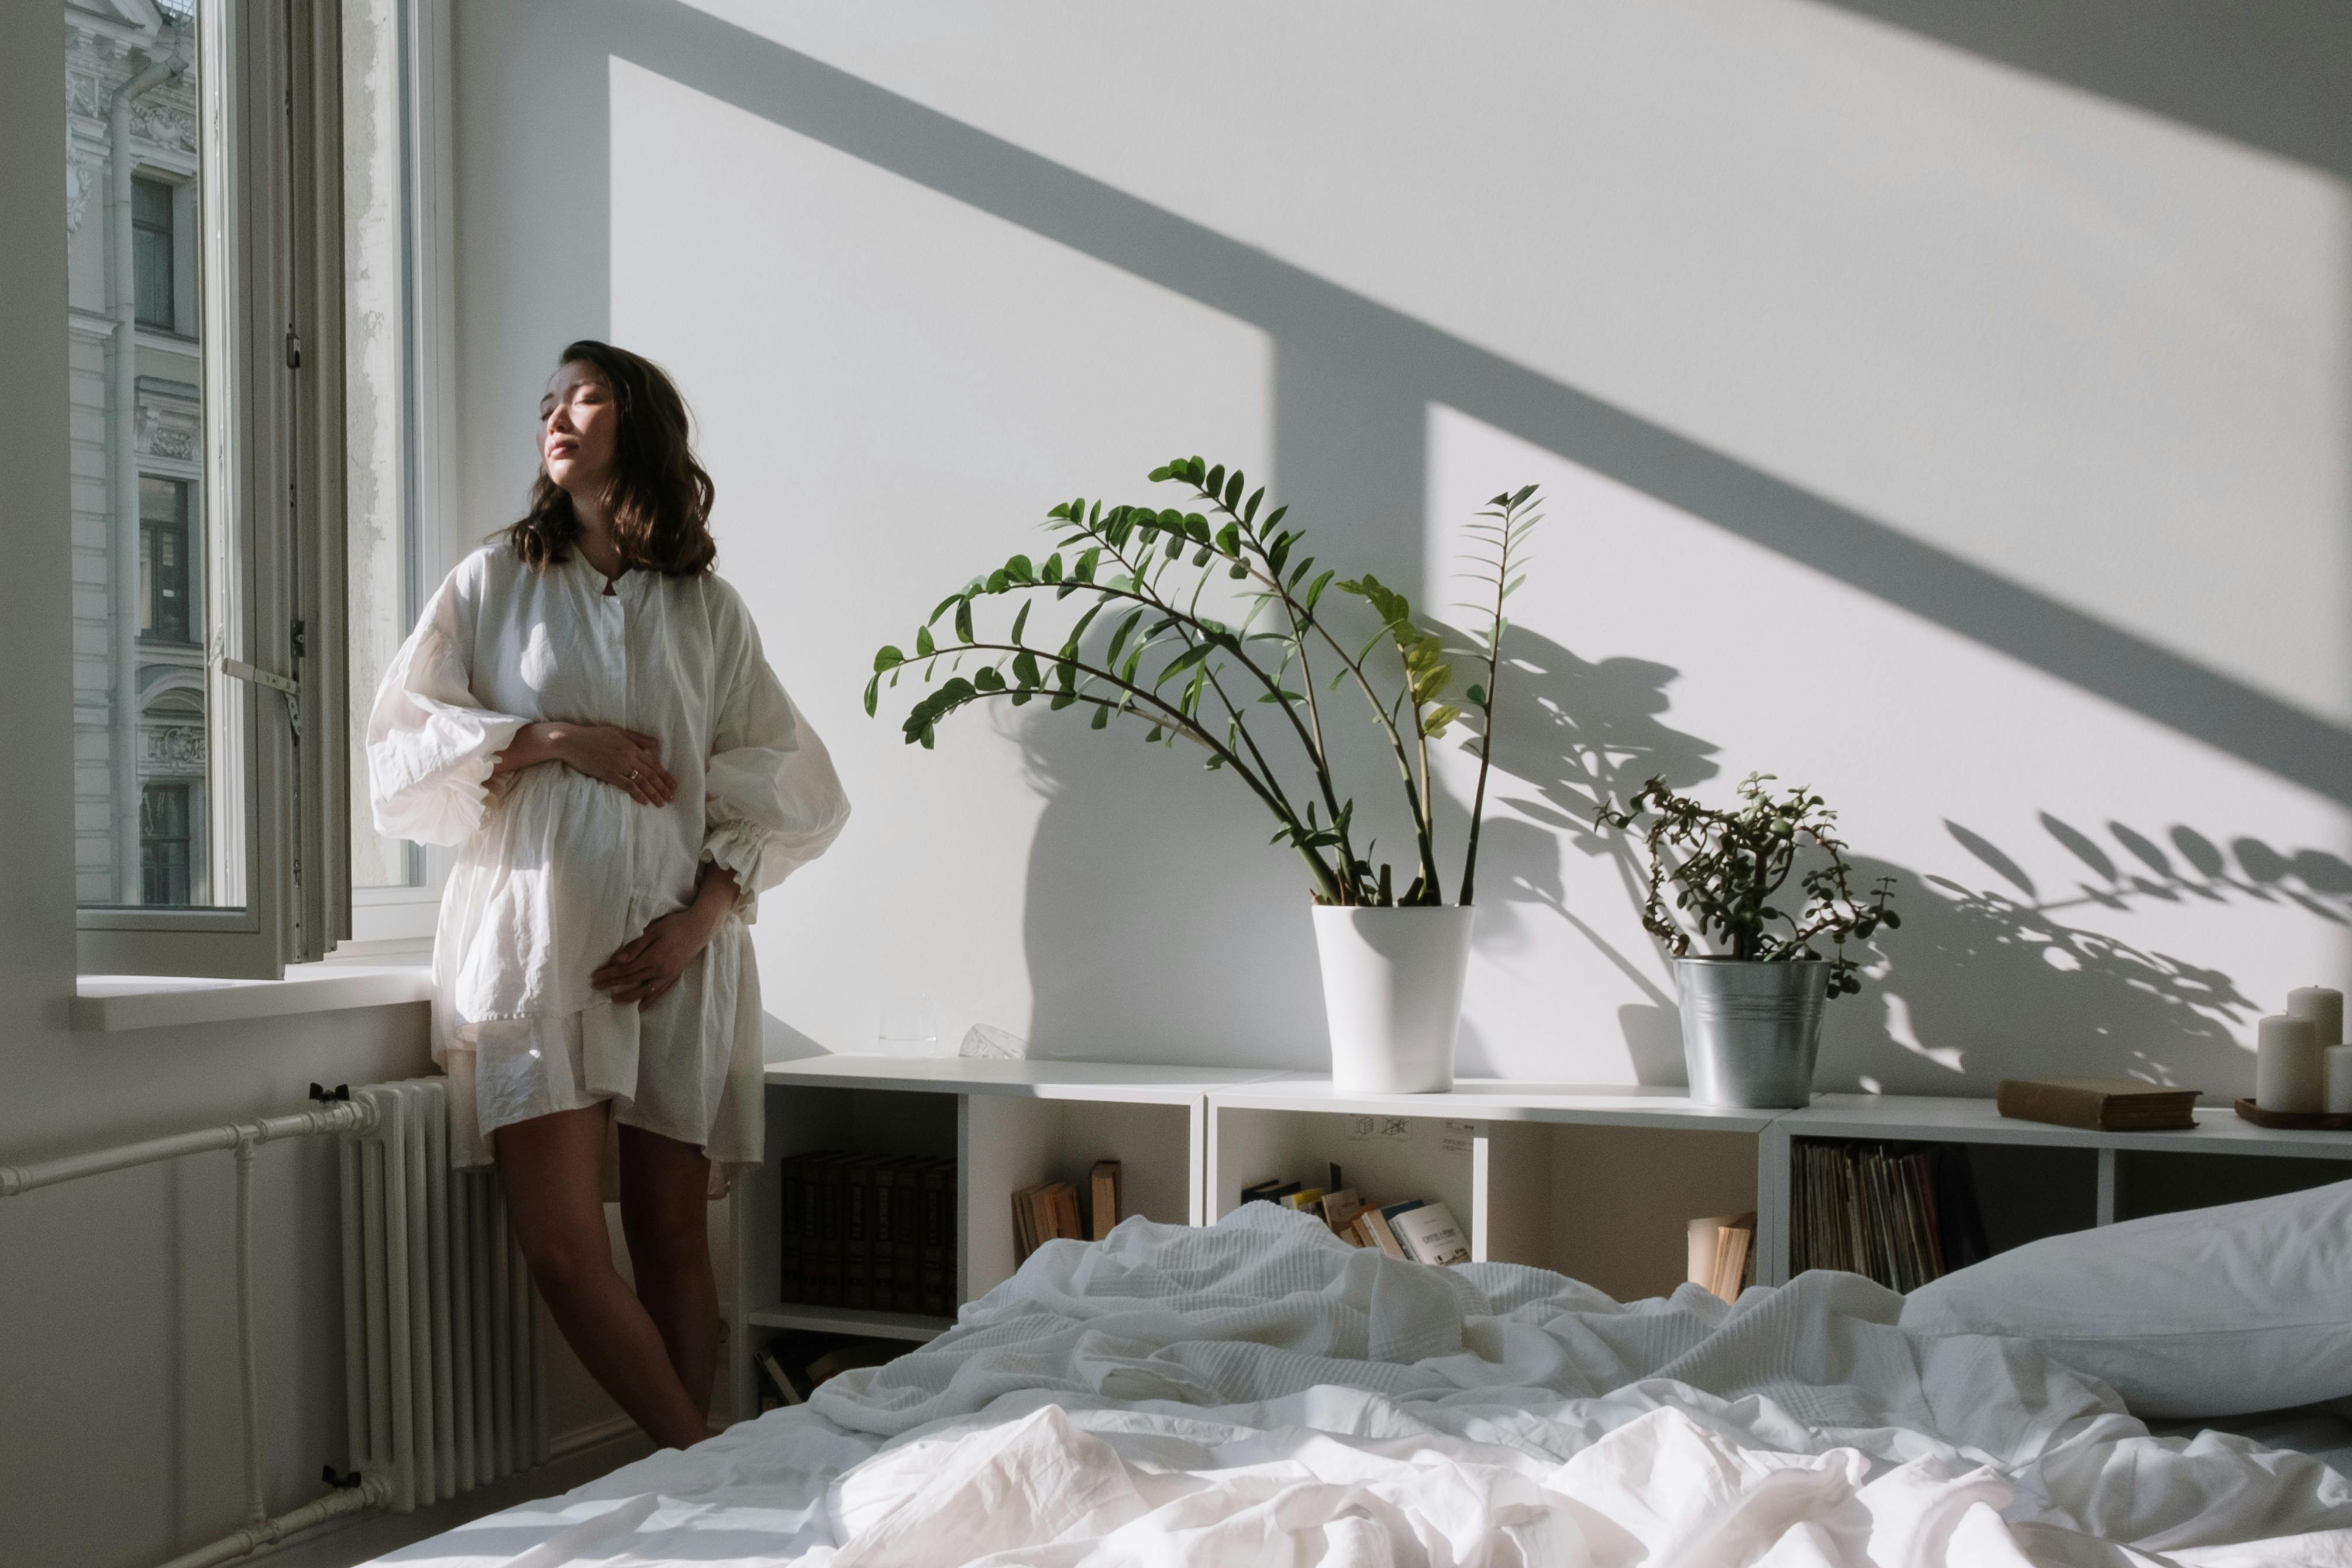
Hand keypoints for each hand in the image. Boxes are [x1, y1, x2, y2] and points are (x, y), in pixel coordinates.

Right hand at [554, 724, 675, 806]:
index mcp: (631, 746)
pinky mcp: (608, 774)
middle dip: (662, 787)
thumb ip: (637, 738)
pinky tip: (644, 801)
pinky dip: (637, 794)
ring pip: (641, 781)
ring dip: (653, 793)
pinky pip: (627, 786)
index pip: (653, 763)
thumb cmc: (593, 735)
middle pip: (650, 774)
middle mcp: (628, 756)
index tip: (673, 784)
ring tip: (661, 803)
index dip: (664, 775)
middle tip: (671, 797)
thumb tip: (655, 744)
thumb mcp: (618, 732)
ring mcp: (618, 765)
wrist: (571, 741)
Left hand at [591, 906, 714, 1007]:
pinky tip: (640, 1006)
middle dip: (612, 984)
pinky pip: (659, 993)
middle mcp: (659, 970)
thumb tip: (618, 960)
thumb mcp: (653, 930)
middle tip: (596, 986)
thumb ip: (636, 946)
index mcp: (653, 958)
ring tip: (613, 999)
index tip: (595, 976)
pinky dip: (649, 1001)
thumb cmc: (675, 925)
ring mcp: (667, 976)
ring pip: (643, 991)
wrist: (700, 928)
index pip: (625, 969)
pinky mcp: (673, 977)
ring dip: (627, 996)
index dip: (609, 974)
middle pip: (630, 980)